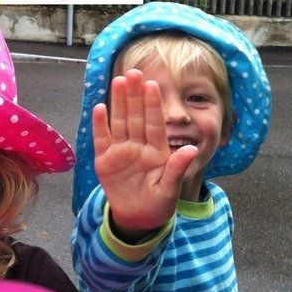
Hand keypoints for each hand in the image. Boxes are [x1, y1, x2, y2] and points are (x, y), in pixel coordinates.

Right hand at [93, 69, 197, 240]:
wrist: (138, 219)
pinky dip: (100, 125)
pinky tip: (99, 108)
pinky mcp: (104, 161)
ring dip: (119, 102)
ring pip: (119, 122)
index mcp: (157, 151)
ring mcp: (121, 152)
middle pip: (136, 117)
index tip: (153, 85)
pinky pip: (101, 140)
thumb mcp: (170, 190)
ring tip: (118, 81)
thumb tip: (191, 149)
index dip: (153, 104)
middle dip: (135, 95)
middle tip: (133, 72)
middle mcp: (138, 147)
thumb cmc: (158, 204)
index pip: (155, 123)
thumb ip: (177, 169)